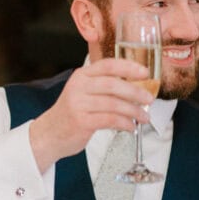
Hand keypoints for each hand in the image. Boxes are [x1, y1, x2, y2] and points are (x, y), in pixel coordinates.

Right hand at [28, 58, 152, 171]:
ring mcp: (78, 104)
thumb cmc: (72, 114)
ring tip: (144, 117)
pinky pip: (110, 120)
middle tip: (149, 99)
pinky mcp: (81, 121)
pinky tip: (130, 127)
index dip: (129, 67)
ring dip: (133, 111)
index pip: (108, 65)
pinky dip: (124, 123)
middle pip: (114, 84)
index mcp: (82, 76)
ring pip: (114, 104)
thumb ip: (104, 87)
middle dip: (136, 92)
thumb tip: (137, 88)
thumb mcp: (84, 93)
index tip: (145, 73)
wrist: (49, 134)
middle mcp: (79, 87)